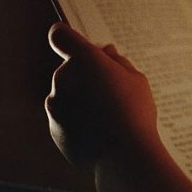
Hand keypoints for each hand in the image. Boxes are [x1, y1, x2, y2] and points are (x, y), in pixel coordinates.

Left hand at [45, 23, 158, 169]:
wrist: (123, 156)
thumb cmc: (134, 112)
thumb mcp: (136, 78)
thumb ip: (117, 61)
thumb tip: (106, 53)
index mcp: (84, 60)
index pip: (61, 35)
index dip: (70, 38)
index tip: (82, 47)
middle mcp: (63, 79)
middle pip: (71, 68)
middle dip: (88, 73)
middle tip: (115, 87)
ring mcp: (55, 105)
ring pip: (68, 93)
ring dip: (83, 97)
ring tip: (111, 113)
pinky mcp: (54, 128)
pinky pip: (66, 116)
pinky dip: (79, 119)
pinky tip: (101, 129)